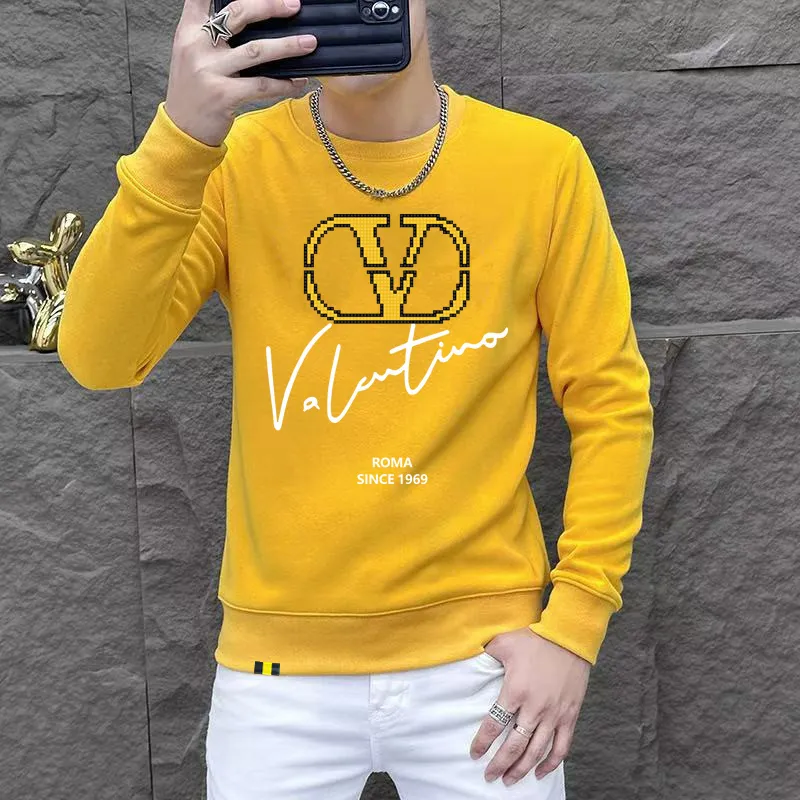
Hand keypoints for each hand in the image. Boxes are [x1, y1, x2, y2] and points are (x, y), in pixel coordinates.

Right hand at [165, 0, 318, 146]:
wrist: (182, 129)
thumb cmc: (193, 91)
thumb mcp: (191, 54)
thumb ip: (211, 33)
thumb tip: (249, 18)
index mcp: (189, 31)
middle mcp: (198, 46)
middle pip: (238, 13)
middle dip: (270, 6)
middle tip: (294, 6)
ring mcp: (210, 70)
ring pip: (256, 50)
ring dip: (287, 46)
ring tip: (310, 43)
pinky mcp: (224, 95)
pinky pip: (262, 85)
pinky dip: (283, 84)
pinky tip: (298, 82)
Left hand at [469, 627, 590, 784]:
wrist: (569, 638)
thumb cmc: (534, 639)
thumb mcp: (503, 642)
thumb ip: (486, 653)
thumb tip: (471, 656)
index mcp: (515, 691)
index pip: (494, 725)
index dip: (483, 743)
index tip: (475, 754)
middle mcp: (534, 708)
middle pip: (514, 745)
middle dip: (499, 764)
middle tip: (490, 776)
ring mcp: (554, 714)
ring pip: (535, 751)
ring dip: (521, 769)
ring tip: (509, 780)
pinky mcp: (570, 716)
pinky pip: (561, 747)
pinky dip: (550, 764)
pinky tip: (539, 773)